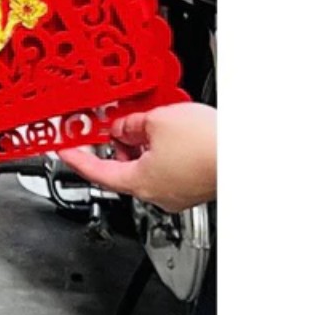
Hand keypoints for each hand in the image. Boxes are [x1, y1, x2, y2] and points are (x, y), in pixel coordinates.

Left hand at [59, 103, 216, 214]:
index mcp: (140, 183)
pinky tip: (173, 133)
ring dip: (143, 146)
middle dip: (117, 145)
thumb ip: (131, 124)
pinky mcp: (197, 185)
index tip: (65, 151)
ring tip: (149, 123)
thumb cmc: (209, 145)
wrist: (249, 153)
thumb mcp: (158, 120)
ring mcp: (179, 193)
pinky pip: (170, 168)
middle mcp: (158, 194)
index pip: (97, 172)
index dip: (77, 159)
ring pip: (149, 168)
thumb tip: (123, 127)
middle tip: (112, 125)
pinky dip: (164, 151)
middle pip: (124, 169)